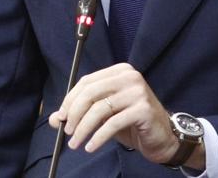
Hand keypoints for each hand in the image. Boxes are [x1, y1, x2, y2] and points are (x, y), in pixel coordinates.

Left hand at [47, 63, 200, 168]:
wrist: (162, 137)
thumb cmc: (132, 123)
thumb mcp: (104, 116)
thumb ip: (81, 113)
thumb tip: (55, 119)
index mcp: (120, 71)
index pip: (87, 82)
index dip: (70, 100)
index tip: (61, 117)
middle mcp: (130, 77)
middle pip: (91, 93)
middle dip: (74, 114)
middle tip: (67, 132)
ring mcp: (138, 91)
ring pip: (100, 109)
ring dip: (83, 129)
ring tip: (76, 143)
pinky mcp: (143, 109)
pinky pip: (112, 123)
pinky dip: (98, 137)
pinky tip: (91, 147)